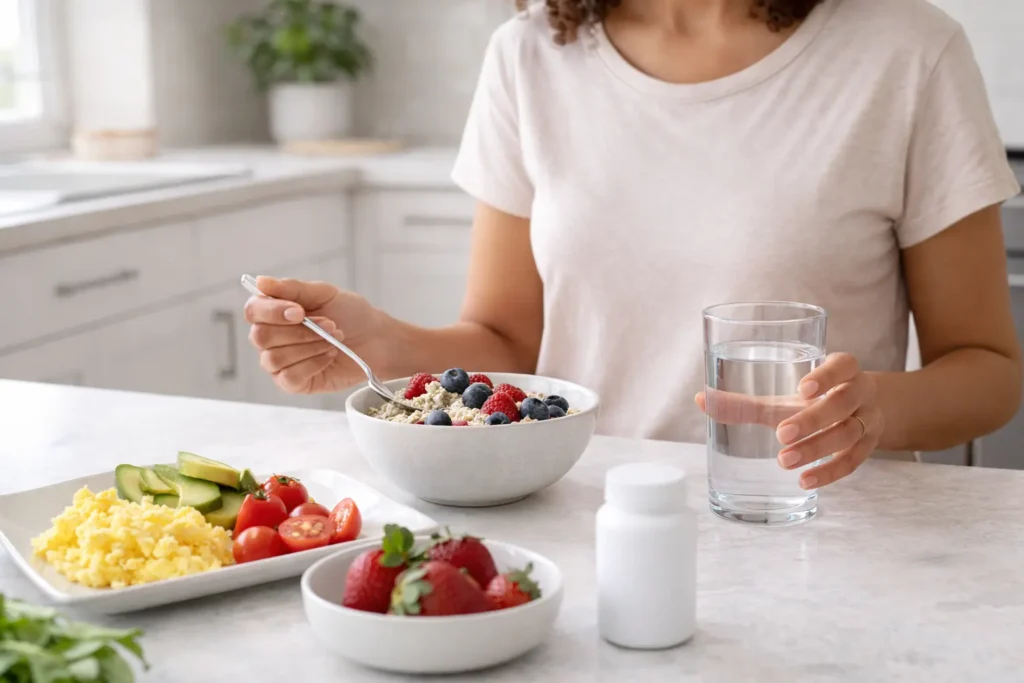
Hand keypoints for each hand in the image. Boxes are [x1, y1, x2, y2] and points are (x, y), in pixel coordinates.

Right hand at [244, 276, 387, 393]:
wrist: (377, 340)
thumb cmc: (351, 315)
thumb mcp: (324, 293)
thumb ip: (292, 288)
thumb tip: (260, 281)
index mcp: (274, 312)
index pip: (253, 311)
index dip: (272, 312)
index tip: (299, 312)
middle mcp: (271, 338)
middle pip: (260, 337)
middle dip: (299, 332)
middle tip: (329, 325)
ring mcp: (280, 363)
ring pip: (275, 358)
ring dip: (309, 347)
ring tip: (333, 340)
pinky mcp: (293, 383)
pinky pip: (289, 377)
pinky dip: (313, 364)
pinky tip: (329, 356)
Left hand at [696, 352, 883, 488]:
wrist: (860, 412)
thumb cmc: (813, 401)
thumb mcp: (783, 398)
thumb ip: (745, 403)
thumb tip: (700, 400)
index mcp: (844, 369)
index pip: (843, 365)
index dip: (827, 375)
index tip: (802, 389)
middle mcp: (861, 392)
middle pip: (843, 404)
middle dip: (813, 419)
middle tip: (781, 434)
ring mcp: (869, 420)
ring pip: (849, 434)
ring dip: (817, 448)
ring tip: (784, 461)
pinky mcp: (870, 447)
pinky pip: (853, 461)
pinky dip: (829, 472)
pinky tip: (805, 481)